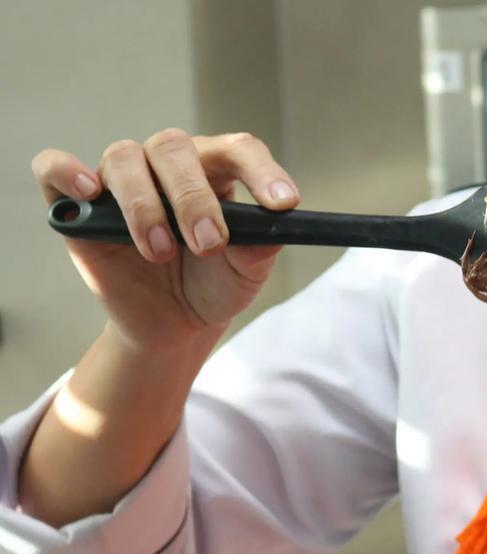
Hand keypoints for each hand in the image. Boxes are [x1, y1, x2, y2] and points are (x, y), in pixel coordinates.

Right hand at [31, 130, 299, 352]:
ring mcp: (121, 180)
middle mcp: (167, 164)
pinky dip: (66, 171)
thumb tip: (272, 223)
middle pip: (174, 148)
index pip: (239, 150)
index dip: (262, 172)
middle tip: (209, 245)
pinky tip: (90, 191)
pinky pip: (54, 167)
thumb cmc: (215, 284)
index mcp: (216, 170)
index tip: (284, 204)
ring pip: (124, 158)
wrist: (174, 324)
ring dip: (145, 205)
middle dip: (194, 198)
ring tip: (161, 252)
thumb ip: (261, 244)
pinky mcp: (78, 205)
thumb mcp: (248, 271)